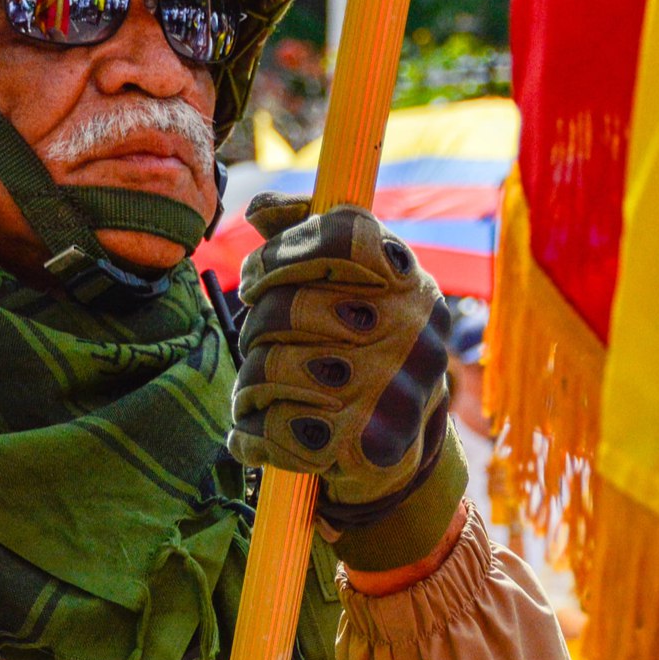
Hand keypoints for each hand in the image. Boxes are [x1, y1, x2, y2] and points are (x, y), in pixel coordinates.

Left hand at [230, 195, 465, 571]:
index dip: (279, 254)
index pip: (338, 236)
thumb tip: (259, 207)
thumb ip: (311, 237)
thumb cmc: (366, 352)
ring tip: (258, 391)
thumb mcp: (359, 288)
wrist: (402, 452)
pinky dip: (251, 432)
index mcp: (408, 283)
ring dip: (249, 383)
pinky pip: (270, 426)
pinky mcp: (360, 447)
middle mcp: (409, 332)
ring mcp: (387, 391)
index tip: (256, 278)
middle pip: (284, 307)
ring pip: (269, 367)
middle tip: (258, 340)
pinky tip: (260, 432)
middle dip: (255, 326)